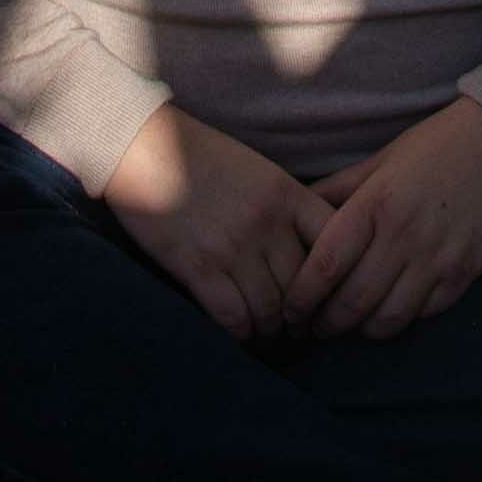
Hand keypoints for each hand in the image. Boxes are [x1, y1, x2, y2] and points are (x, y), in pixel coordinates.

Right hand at [96, 95, 328, 340]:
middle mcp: (265, 222)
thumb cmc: (203, 159)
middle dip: (302, 315)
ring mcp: (231, 246)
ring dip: (270, 330)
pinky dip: (241, 334)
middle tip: (298, 327)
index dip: (338, 277)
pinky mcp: (196, 266)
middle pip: (302, 287)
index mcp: (286, 193)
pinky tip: (240, 333)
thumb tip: (315, 253)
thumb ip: (289, 207)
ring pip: (270, 309)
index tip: (329, 295)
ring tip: (268, 333)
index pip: (334, 243)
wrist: (144, 147)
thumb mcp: (259, 171)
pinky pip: (233, 317)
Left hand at [292, 96, 481, 340]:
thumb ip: (336, 192)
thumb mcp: (379, 160)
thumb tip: (294, 216)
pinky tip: (386, 312)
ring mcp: (439, 258)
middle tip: (311, 329)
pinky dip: (399, 320)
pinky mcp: (465, 274)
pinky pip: (423, 315)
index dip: (301, 298)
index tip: (290, 310)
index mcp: (376, 203)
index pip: (326, 266)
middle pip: (352, 303)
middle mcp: (405, 235)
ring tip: (347, 326)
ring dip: (361, 331)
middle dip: (325, 325)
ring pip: (388, 320)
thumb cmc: (434, 147)